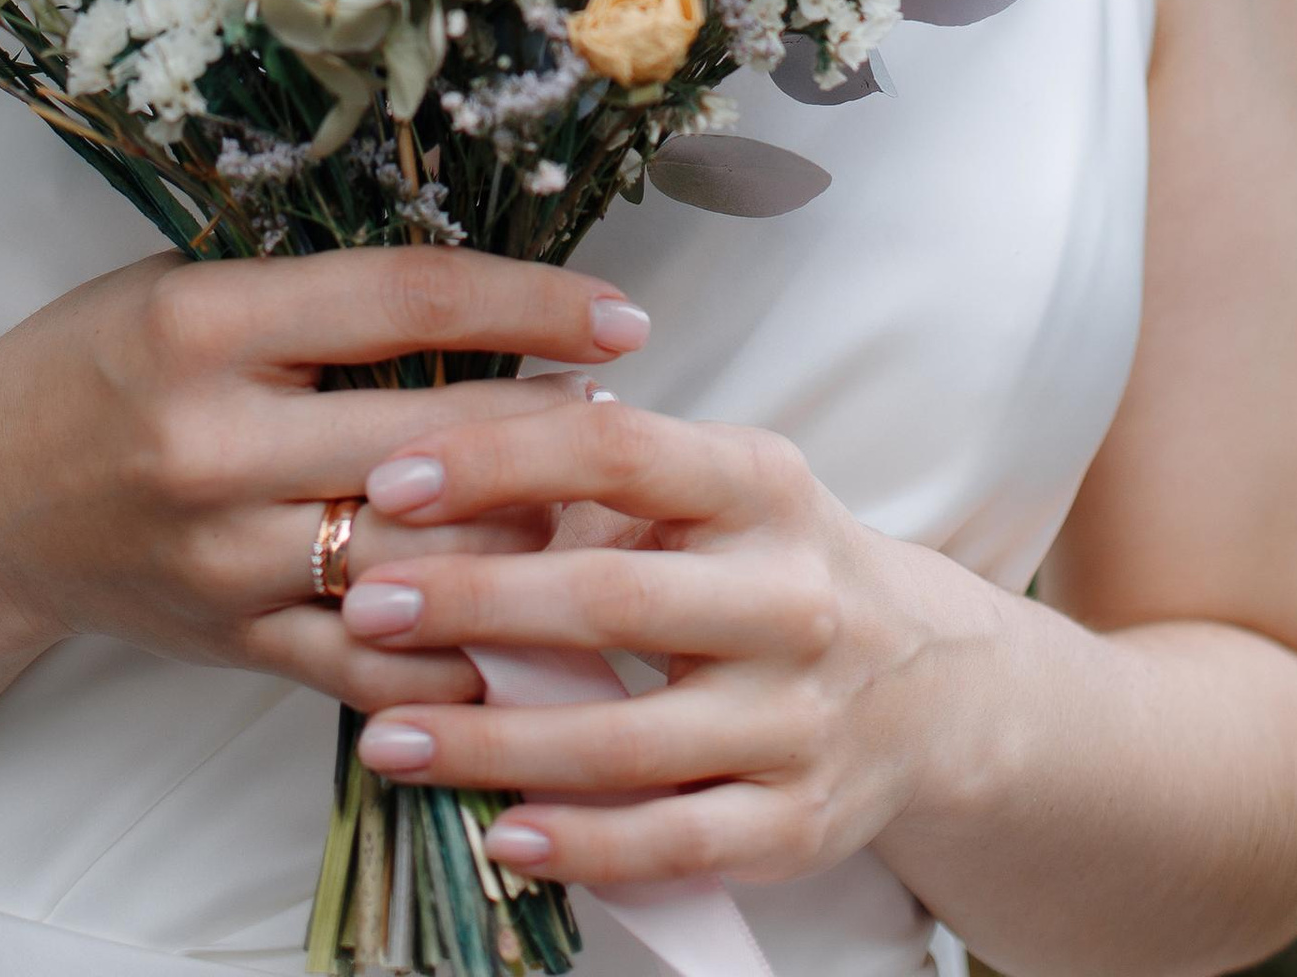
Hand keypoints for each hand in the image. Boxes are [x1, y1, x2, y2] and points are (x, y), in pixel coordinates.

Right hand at [0, 248, 653, 718]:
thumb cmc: (98, 364)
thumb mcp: (189, 286)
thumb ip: (317, 295)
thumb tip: (484, 289)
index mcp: (206, 326)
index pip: (407, 300)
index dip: (532, 301)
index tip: (621, 311)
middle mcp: (215, 445)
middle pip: (433, 437)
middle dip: (554, 428)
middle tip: (627, 412)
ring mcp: (224, 558)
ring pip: (421, 558)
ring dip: (528, 537)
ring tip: (597, 506)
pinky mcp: (233, 643)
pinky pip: (376, 664)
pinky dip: (462, 651)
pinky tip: (529, 622)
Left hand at [328, 399, 1000, 890]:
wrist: (930, 682)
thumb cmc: (774, 565)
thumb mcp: (720, 490)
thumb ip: (606, 482)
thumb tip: (447, 471)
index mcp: (762, 487)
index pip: (619, 452)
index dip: (500, 460)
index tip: (392, 477)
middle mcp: (789, 596)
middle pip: (611, 599)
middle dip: (474, 605)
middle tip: (367, 605)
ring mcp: (797, 717)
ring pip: (626, 740)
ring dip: (491, 743)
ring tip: (386, 736)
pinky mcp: (797, 821)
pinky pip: (673, 840)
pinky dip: (582, 845)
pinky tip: (501, 832)